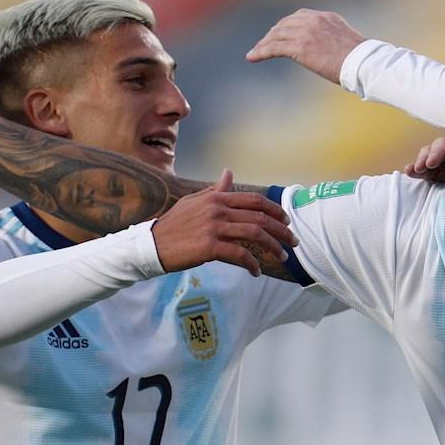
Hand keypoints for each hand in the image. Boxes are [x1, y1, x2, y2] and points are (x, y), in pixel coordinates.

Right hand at [151, 169, 296, 276]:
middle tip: (293, 241)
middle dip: (281, 230)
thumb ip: (215, 190)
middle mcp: (217, 210)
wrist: (152, 245)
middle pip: (259, 217)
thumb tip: (229, 172)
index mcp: (216, 198)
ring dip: (273, 246)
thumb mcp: (194, 201)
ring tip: (281, 256)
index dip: (274, 210)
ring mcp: (214, 228)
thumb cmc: (173, 225)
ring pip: (254, 234)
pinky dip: (252, 264)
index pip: (254, 200)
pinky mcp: (209, 247)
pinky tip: (256, 271)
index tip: (286, 221)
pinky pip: (239, 255)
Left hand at [246, 8, 364, 84]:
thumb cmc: (360, 59)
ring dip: (263, 44)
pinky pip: (273, 48)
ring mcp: (305, 32)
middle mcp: (313, 20)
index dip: (286, 25)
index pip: (299, 16)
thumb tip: (330, 52)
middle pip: (284, 24)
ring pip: (276, 35)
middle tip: (263, 44)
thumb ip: (333, 40)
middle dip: (272, 34)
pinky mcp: (299, 47)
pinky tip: (252, 57)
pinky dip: (260, 52)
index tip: (279, 33)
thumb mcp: (347, 42)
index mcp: (326, 17)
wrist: (362, 62)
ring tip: (255, 52)